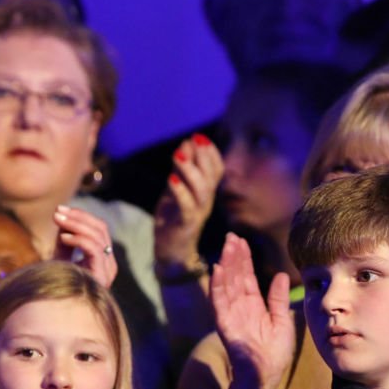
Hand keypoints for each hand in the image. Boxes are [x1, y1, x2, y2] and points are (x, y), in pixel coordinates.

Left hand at [53, 205, 117, 287]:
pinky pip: (95, 250)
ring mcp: (107, 270)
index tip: (60, 209)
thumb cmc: (58, 282)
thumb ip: (65, 236)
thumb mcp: (61, 255)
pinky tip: (63, 237)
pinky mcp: (102, 277)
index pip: (99, 228)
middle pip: (101, 229)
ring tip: (57, 221)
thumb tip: (63, 215)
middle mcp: (109, 263)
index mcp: (103, 257)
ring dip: (76, 224)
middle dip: (78, 217)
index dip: (81, 215)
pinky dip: (79, 239)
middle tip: (57, 212)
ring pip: (99, 237)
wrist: (53, 309)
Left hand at [154, 133, 223, 265]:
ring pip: (201, 190)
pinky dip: (179, 191)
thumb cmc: (174, 217)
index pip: (216, 170)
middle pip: (212, 177)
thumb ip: (181, 169)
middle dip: (204, 156)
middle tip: (195, 138)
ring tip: (179, 154)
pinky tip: (171, 178)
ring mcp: (197, 213)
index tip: (201, 136)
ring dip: (190, 170)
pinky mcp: (185, 224)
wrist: (171, 251)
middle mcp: (206, 201)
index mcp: (205, 193)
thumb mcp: (176, 189)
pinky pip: (186, 206)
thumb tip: (186, 144)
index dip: (211, 153)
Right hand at [211, 233, 295, 388]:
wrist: (266, 374)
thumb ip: (278, 298)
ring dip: (225, 265)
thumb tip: (281, 275)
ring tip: (227, 247)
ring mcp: (230, 313)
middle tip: (232, 237)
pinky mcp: (224, 322)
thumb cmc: (274, 352)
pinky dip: (217, 285)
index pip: (245, 276)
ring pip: (226, 283)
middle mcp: (239, 305)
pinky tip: (217, 269)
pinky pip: (218, 301)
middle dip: (233, 256)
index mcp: (253, 304)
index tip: (241, 241)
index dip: (243, 259)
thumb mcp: (282, 321)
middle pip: (234, 276)